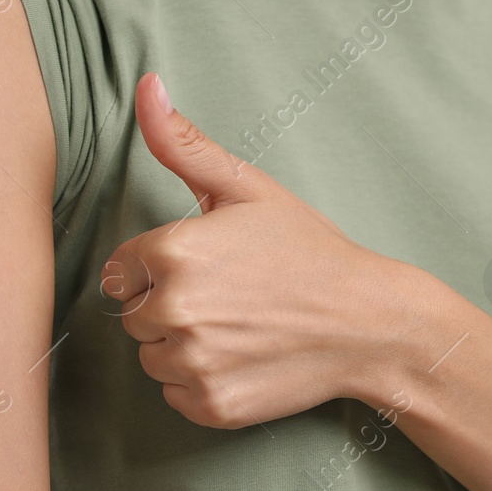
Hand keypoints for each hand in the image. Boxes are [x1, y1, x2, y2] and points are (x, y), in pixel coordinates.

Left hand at [101, 73, 418, 428]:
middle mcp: (174, 311)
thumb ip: (183, 142)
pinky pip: (175, 396)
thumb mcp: (248, 187)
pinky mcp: (210, 406)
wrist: (368, 322)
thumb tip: (147, 84)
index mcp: (173, 252)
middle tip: (230, 296)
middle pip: (134, 315)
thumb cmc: (308, 250)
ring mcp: (192, 363)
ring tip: (239, 326)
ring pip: (152, 357)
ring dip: (182, 346)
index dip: (161, 266)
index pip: (122, 270)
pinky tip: (243, 358)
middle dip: (170, 305)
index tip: (207, 266)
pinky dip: (202, 383)